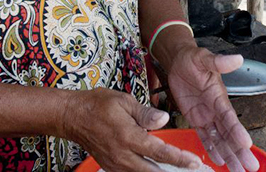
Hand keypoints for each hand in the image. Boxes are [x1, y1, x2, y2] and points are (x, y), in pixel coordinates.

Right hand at [64, 88, 201, 171]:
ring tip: (174, 170)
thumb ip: (146, 113)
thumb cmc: (96, 105)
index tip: (193, 162)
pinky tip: (153, 168)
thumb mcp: (124, 101)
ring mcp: (115, 164)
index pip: (159, 152)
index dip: (179, 158)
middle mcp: (122, 155)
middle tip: (189, 169)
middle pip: (153, 171)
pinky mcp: (110, 166)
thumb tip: (164, 119)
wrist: (72, 116)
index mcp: (128, 137)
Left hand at [167, 47, 259, 171]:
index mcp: (219, 96)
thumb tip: (237, 59)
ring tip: (237, 170)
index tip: (247, 144)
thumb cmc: (193, 58)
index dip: (238, 131)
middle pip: (229, 134)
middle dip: (239, 150)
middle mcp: (216, 109)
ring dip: (228, 154)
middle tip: (250, 167)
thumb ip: (219, 62)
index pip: (230, 117)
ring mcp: (207, 115)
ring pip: (219, 139)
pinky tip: (218, 160)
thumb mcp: (204, 58)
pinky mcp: (195, 118)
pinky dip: (211, 149)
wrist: (179, 61)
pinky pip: (204, 136)